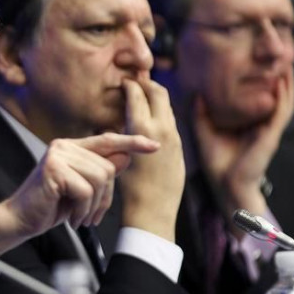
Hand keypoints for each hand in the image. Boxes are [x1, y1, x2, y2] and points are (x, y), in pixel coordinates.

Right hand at [0, 132, 159, 255]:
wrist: (21, 218)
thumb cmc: (50, 205)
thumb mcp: (83, 189)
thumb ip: (103, 171)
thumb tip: (126, 156)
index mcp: (72, 147)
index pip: (108, 141)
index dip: (131, 142)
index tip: (154, 146)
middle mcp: (64, 145)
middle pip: (106, 167)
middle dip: (103, 197)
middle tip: (88, 213)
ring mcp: (57, 155)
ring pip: (98, 179)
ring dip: (91, 205)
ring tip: (78, 214)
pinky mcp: (53, 169)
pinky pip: (84, 190)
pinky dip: (81, 209)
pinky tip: (70, 216)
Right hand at [119, 78, 184, 241]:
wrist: (153, 211)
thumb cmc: (128, 188)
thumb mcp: (116, 154)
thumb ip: (116, 132)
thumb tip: (113, 118)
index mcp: (142, 127)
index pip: (137, 93)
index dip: (129, 84)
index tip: (123, 81)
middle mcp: (162, 128)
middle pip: (158, 92)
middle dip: (146, 84)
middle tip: (135, 82)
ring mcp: (174, 137)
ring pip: (167, 105)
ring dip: (155, 97)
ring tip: (142, 98)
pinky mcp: (180, 147)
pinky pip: (171, 121)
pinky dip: (160, 112)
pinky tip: (150, 120)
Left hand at [194, 68, 293, 228]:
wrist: (225, 184)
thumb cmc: (216, 161)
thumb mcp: (204, 130)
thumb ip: (201, 112)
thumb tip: (195, 92)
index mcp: (248, 122)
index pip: (257, 95)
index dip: (259, 78)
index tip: (255, 58)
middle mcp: (261, 123)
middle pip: (273, 94)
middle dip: (277, 75)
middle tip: (275, 53)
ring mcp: (268, 129)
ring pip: (282, 100)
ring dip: (285, 81)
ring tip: (284, 62)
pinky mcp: (271, 135)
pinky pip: (281, 112)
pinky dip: (283, 96)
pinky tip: (281, 81)